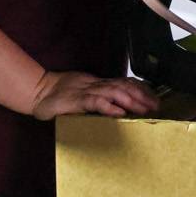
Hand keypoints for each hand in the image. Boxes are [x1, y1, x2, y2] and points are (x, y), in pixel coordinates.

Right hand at [28, 70, 161, 120]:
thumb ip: (100, 102)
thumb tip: (121, 111)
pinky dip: (108, 106)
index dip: (141, 89)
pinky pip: (95, 102)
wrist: (39, 93)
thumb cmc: (62, 99)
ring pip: (114, 92)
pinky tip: (119, 113)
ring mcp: (87, 91)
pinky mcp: (77, 100)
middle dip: (142, 95)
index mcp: (100, 86)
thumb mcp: (84, 99)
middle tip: (156, 106)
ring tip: (144, 109)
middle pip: (124, 86)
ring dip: (131, 101)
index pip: (125, 83)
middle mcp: (97, 86)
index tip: (155, 99)